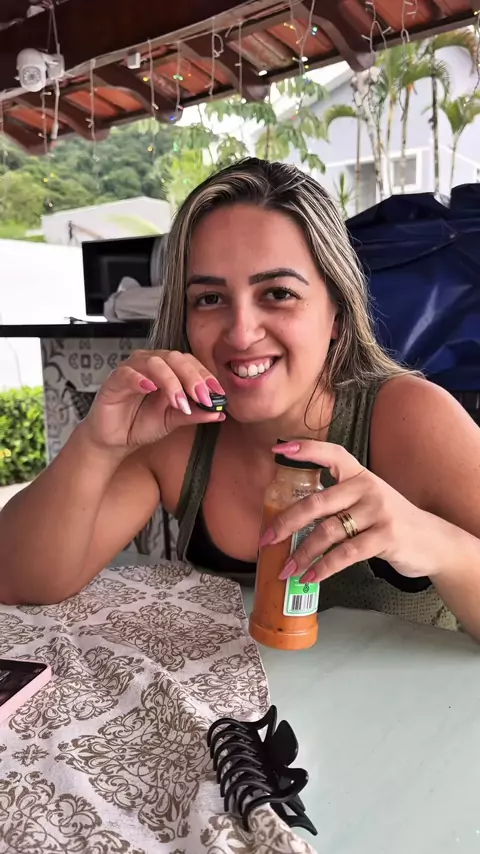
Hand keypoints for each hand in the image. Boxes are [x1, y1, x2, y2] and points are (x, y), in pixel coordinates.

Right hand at [82, 349, 225, 451]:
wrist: (116, 439)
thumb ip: (195, 414)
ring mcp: (132, 369)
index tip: (218, 393)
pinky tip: (150, 389)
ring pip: (154, 363)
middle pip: (175, 359)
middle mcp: (150, 364)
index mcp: (167, 369)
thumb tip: (220, 413)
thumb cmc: (141, 423)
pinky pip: (127, 373)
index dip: (205, 375)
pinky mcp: (114, 380)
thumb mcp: (174, 420)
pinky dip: (140, 379)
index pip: (189, 363)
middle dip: (192, 377)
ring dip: (171, 382)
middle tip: (203, 397)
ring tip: (180, 402)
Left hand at [259, 440, 440, 583]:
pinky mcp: (385, 537)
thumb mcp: (367, 498)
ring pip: (327, 533)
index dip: (304, 449)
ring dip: (302, 554)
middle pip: (316, 503)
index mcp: (359, 474)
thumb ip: (338, 500)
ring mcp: (377, 512)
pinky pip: (345, 554)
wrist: (432, 540)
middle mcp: (367, 487)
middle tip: (266, 539)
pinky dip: (323, 568)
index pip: (331, 453)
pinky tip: (310, 578)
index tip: (277, 450)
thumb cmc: (388, 519)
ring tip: (286, 569)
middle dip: (286, 523)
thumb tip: (291, 517)